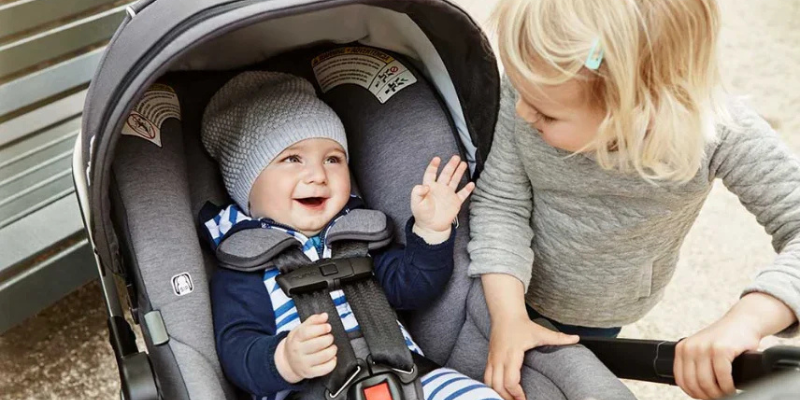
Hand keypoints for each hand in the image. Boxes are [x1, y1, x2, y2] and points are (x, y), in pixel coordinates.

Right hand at [275, 313, 337, 383]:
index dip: (320, 328)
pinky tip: (332, 357)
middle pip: (318, 344)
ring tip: (332, 346)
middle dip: (328, 338)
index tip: (328, 327)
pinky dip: (333, 362)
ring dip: (333, 349)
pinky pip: (326, 368)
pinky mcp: (310, 373)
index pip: (307, 332)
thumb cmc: (297, 343)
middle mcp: (298, 352)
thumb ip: (313, 321)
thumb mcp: (300, 329)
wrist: (287, 361)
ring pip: (324, 356)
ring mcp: (304, 363)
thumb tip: (324, 315)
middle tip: (329, 337)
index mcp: (295, 339)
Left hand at [411, 156, 474, 243]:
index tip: (437, 159)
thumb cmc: (422, 214)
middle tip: (456, 157)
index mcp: (429, 187)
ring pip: (454, 180)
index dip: (433, 166)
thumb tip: (424, 186)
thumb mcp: (416, 203)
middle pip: (446, 174)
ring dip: (459, 172)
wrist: (431, 227)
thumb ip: (417, 192)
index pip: (431, 174)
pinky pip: (462, 194)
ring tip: (464, 164)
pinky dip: (467, 189)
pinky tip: (471, 184)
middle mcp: (440, 188)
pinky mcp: (455, 202)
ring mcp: (448, 195)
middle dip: (451, 165)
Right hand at [484, 316, 578, 399]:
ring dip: (497, 393)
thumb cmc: (522, 324)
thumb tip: (576, 338)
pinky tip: (500, 392)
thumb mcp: (541, 332)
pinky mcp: (489, 359)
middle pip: (498, 386)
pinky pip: (486, 377)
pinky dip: (491, 387)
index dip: (516, 394)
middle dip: (507, 398)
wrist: (505, 314)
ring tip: (509, 399)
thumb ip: (558, 337)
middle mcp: (499, 358)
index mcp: (512, 354)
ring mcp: (492, 359)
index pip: (510, 380)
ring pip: (489, 383)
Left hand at [675, 292, 796, 398]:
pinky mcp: (721, 349)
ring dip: (718, 393)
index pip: (681, 380)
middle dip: (707, 395)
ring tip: (726, 393)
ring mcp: (705, 347)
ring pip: (707, 383)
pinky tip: (733, 387)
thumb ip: (696, 365)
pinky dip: (728, 387)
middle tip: (718, 397)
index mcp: (682, 349)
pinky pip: (722, 377)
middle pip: (694, 383)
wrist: (743, 321)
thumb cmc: (725, 339)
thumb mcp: (703, 349)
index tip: (704, 396)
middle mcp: (691, 347)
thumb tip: (697, 390)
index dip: (693, 393)